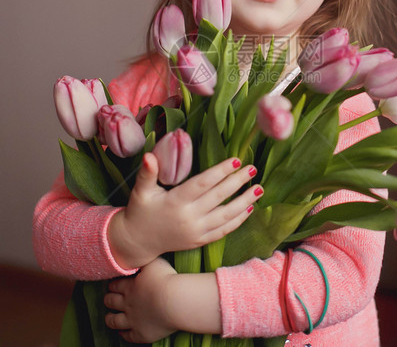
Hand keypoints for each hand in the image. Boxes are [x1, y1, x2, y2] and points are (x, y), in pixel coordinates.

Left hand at [104, 257, 177, 342]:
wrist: (175, 301)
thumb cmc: (166, 279)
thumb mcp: (154, 262)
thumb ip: (143, 260)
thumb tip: (137, 255)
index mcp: (130, 286)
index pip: (115, 285)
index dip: (112, 284)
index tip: (112, 284)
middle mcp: (127, 303)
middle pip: (111, 302)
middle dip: (108, 299)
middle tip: (108, 298)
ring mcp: (133, 320)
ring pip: (114, 321)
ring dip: (110, 319)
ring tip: (109, 318)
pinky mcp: (140, 333)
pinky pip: (128, 336)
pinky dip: (123, 334)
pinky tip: (122, 333)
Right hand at [109, 154, 261, 269]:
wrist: (137, 241)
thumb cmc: (140, 211)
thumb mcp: (141, 191)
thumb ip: (147, 173)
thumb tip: (149, 155)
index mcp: (175, 202)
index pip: (203, 184)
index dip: (220, 172)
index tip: (235, 160)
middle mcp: (188, 218)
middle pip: (219, 197)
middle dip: (238, 182)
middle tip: (252, 168)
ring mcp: (196, 232)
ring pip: (226, 216)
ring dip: (245, 202)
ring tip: (259, 188)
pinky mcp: (199, 241)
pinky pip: (223, 231)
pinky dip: (238, 220)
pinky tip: (249, 208)